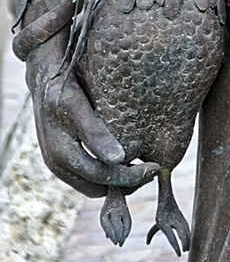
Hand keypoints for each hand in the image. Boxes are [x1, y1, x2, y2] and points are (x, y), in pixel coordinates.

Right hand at [28, 41, 158, 197]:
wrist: (42, 74)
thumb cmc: (61, 86)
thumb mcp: (77, 106)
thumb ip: (95, 134)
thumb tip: (118, 160)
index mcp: (62, 155)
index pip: (102, 178)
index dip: (131, 177)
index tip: (156, 167)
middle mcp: (58, 164)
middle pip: (97, 187)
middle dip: (125, 183)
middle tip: (152, 169)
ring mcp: (58, 162)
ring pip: (92, 183)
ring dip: (116, 180)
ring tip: (143, 165)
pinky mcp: (62, 154)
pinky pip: (87, 173)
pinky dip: (106, 171)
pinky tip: (125, 157)